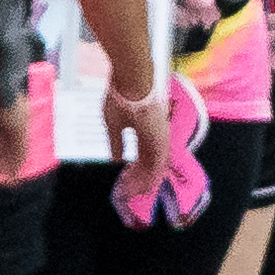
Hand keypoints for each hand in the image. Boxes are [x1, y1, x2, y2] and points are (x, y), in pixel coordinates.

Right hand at [105, 75, 179, 206]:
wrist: (133, 81)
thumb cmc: (122, 96)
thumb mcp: (114, 124)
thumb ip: (117, 143)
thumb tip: (117, 159)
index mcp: (147, 129)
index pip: (145, 155)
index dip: (138, 169)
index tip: (129, 180)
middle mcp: (156, 136)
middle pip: (151, 163)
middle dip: (140, 179)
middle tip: (131, 192)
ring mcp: (159, 138)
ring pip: (155, 167)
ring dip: (144, 181)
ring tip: (134, 193)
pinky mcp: (160, 142)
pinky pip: (156, 166)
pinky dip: (149, 179)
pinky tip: (142, 188)